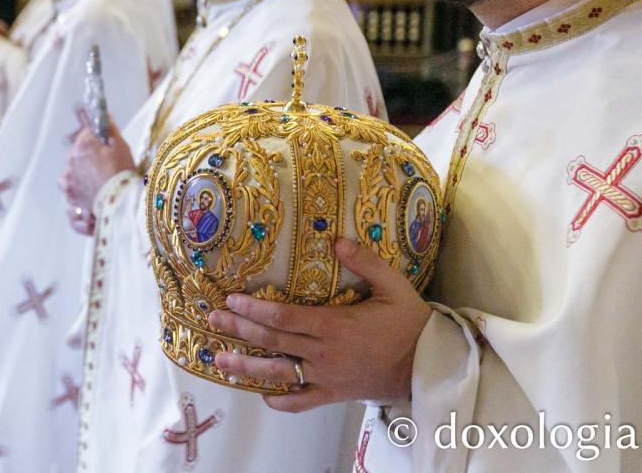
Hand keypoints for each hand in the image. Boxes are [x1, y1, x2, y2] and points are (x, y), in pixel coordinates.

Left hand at [60, 123, 133, 234]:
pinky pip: (69, 189)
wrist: (121, 202)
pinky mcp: (70, 196)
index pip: (87, 133)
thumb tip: (104, 116)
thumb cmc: (123, 172)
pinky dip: (76, 192)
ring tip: (98, 183)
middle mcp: (71, 160)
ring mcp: (68, 179)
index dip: (98, 138)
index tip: (106, 144)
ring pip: (72, 171)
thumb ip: (110, 129)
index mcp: (83, 145)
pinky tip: (88, 195)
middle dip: (89, 157)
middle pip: (78, 153)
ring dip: (81, 174)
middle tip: (106, 166)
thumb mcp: (121, 146)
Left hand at [209, 238, 431, 411]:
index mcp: (334, 325)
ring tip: (217, 361)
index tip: (232, 300)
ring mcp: (326, 377)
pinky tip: (262, 394)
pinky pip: (301, 403)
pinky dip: (280, 400)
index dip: (254, 309)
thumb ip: (365, 261)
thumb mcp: (394, 286)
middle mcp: (324, 353)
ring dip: (245, 367)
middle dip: (239, 330)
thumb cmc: (410, 323)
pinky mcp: (333, 394)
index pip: (284, 317)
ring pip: (277, 373)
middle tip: (213, 320)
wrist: (429, 367)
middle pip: (272, 341)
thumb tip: (337, 239)